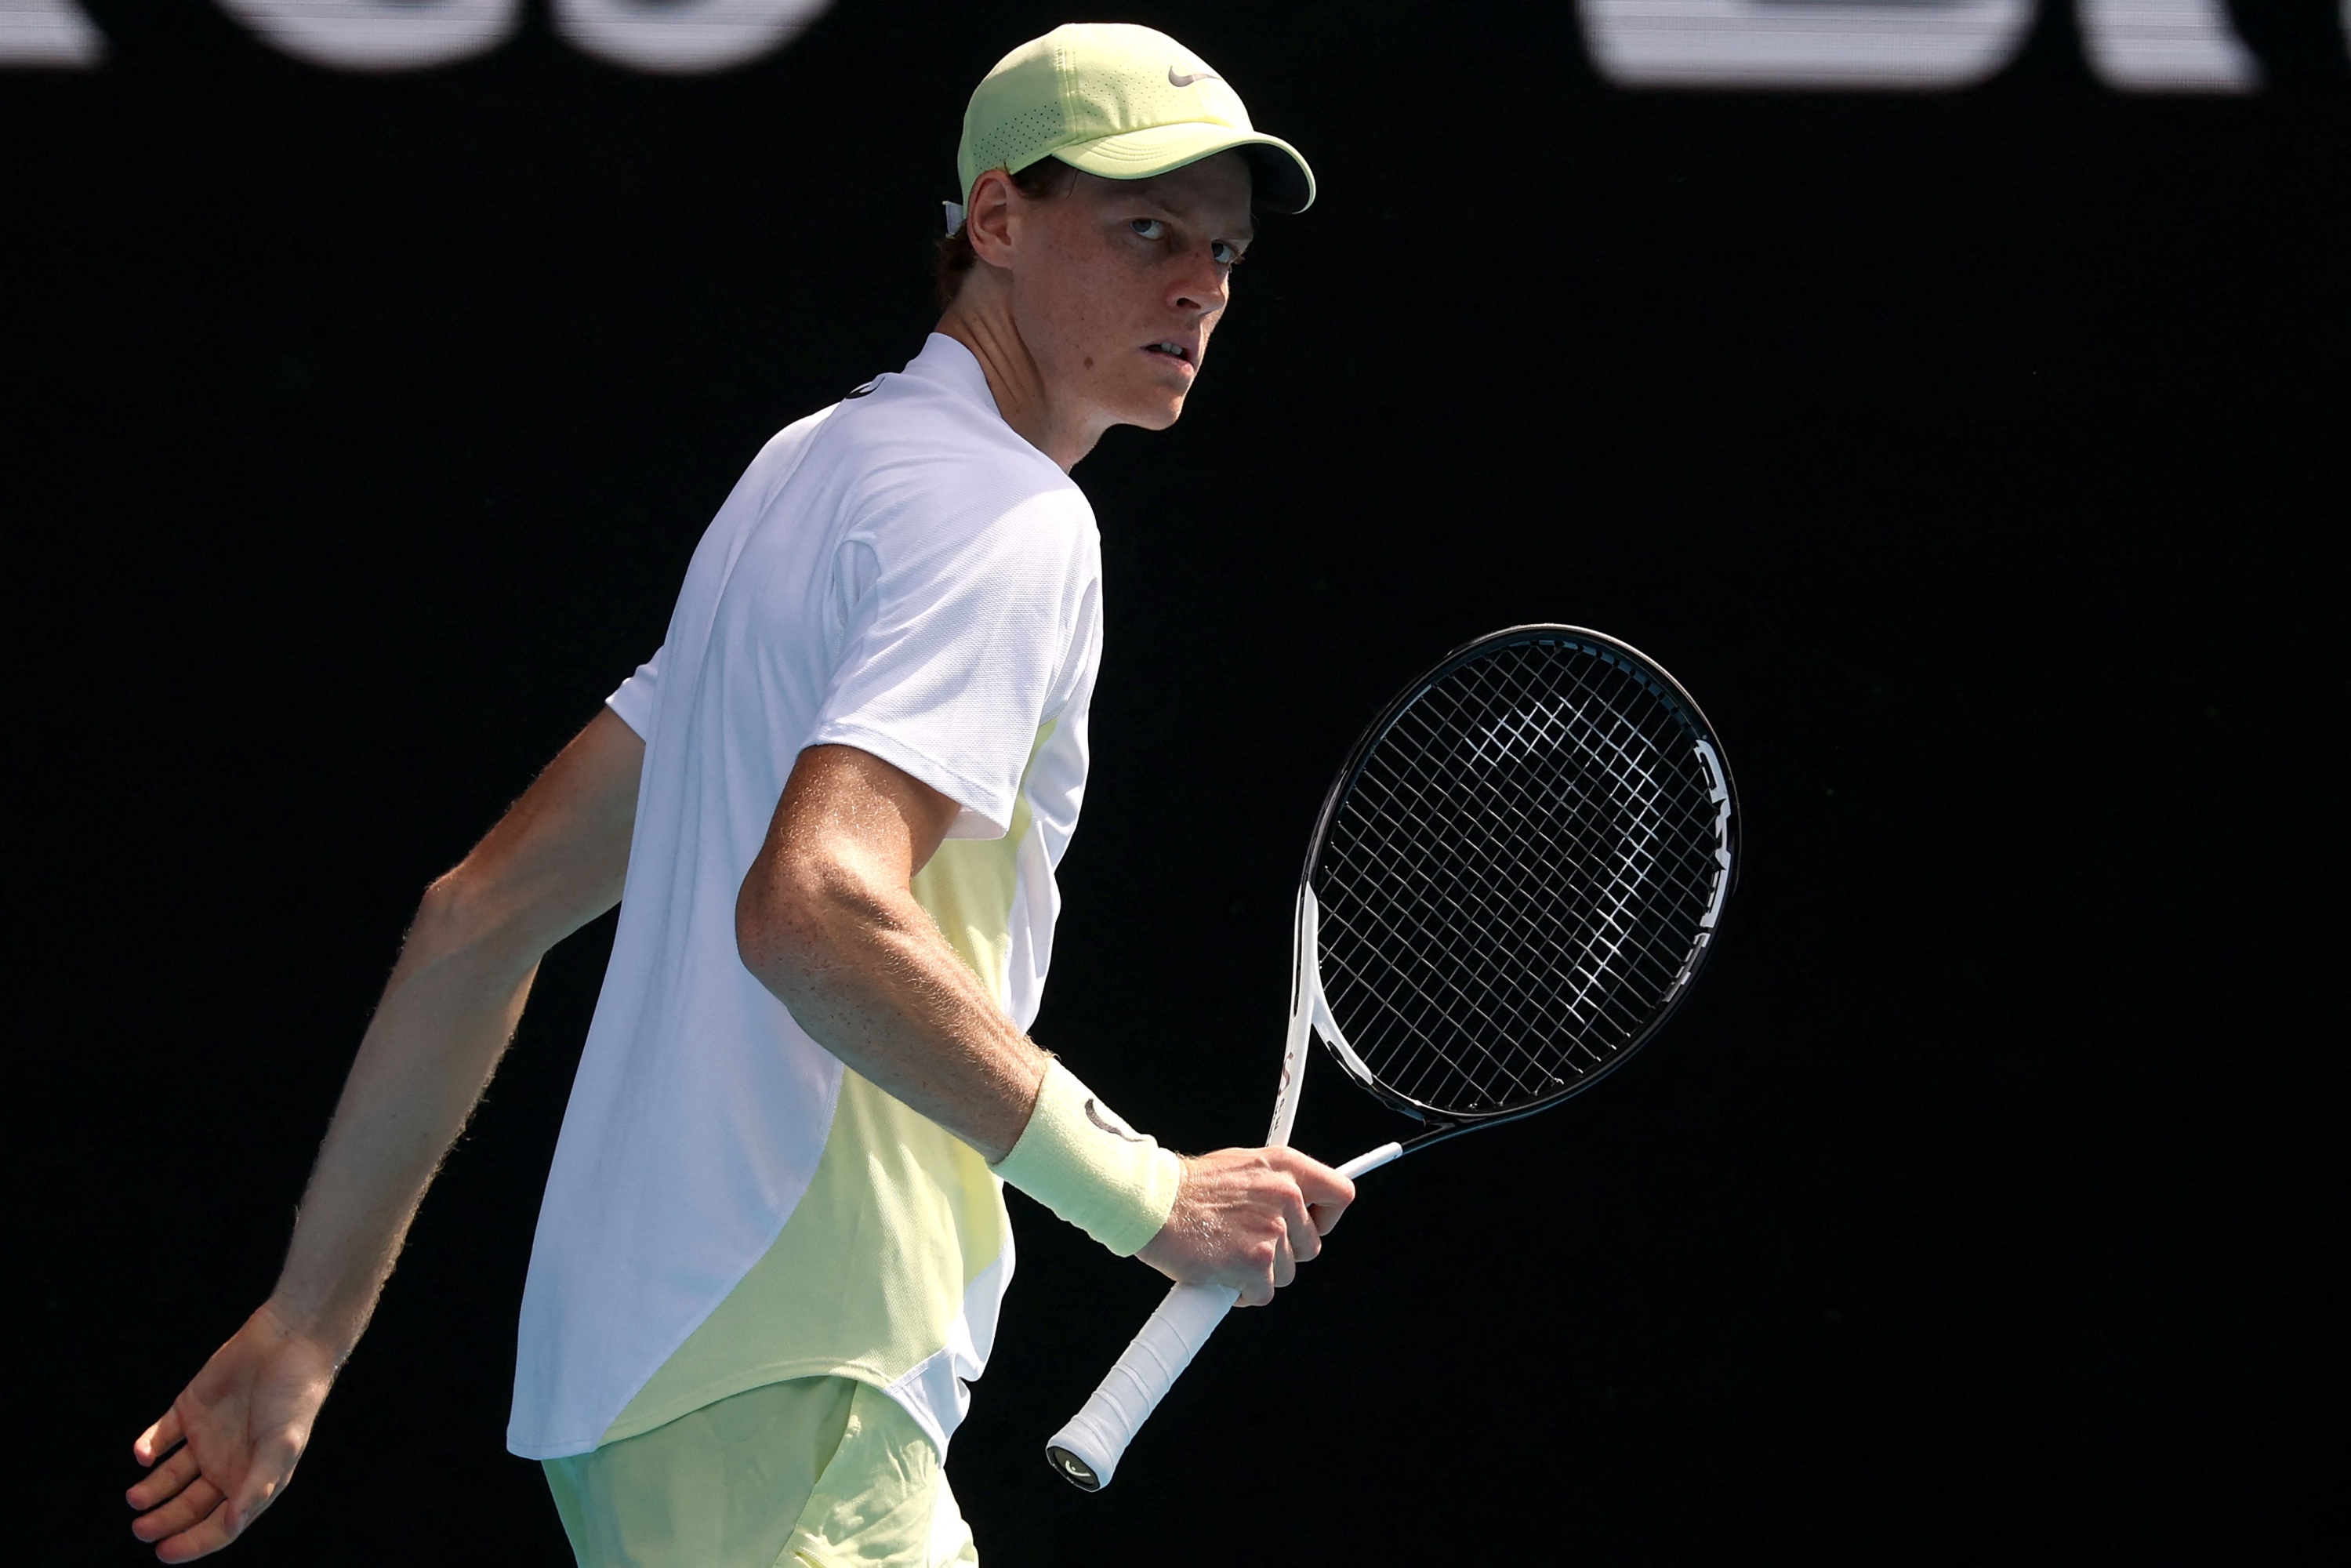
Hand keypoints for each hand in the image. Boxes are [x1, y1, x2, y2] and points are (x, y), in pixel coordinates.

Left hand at [127, 1303, 338, 1560]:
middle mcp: (227, 1463)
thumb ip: (256, 1486)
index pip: (219, 1524)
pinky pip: (161, 1436)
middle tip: (141, 1529)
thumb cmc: (294, 1397)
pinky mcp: (189, 1410)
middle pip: (188, 1505)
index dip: (193, 1542)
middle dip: (165, 1521)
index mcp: (251, 1478)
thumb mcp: (281, 1445)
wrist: (288, 1340)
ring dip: (151, 1490)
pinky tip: (144, 1454)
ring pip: (169, 1476)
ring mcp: (206, 1438)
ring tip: (136, 1499)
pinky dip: (148, 1447)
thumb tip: (231, 1524)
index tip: (164, 1552)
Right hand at [1136, 1147, 1354, 1306]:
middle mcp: (1285, 1195)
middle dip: (1283, 1253)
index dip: (1327, 1217)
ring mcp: (1272, 1230)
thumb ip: (1272, 1184)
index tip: (1312, 1225)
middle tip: (1249, 1244)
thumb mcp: (1241, 1166)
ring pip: (1286, 1273)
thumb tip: (1292, 1204)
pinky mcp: (1256, 1262)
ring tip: (1228, 1254)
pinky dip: (1242, 1293)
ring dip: (1260, 1273)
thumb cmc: (1186, 1188)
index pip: (1340, 1194)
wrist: (1152, 1203)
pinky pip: (1263, 1294)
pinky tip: (1221, 1273)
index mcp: (1285, 1166)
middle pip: (1310, 1245)